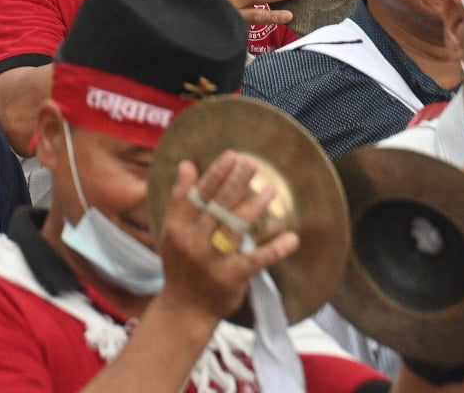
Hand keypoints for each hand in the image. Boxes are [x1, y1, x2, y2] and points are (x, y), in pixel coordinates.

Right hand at [155, 154, 299, 326]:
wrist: (185, 308)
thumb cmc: (180, 265)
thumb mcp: (172, 230)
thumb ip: (180, 198)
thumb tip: (187, 164)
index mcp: (176, 226)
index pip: (197, 194)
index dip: (215, 174)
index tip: (232, 156)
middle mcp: (192, 240)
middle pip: (217, 206)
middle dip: (236, 182)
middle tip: (253, 164)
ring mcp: (211, 259)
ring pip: (235, 227)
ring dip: (254, 207)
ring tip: (270, 190)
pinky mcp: (231, 277)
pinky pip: (256, 260)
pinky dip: (275, 249)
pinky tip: (291, 238)